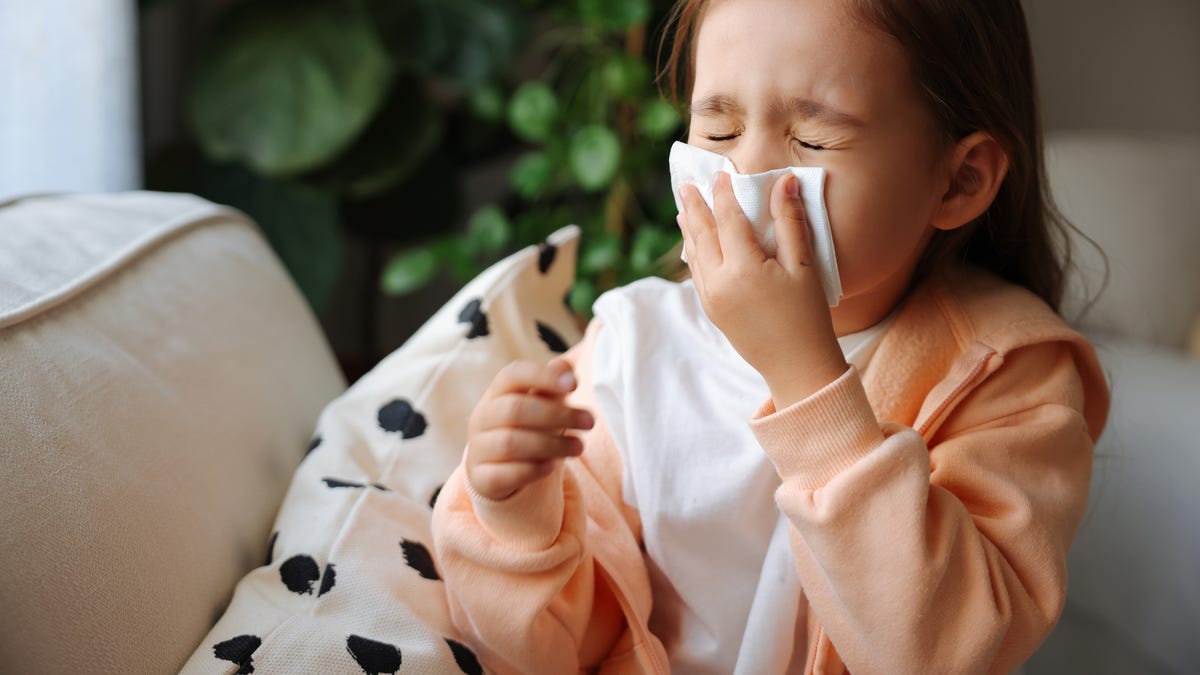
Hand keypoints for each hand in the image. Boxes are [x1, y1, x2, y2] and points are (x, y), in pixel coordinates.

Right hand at [465, 359, 594, 500]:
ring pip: (511, 443)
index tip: (574, 384)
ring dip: (552, 445)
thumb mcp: (541, 404)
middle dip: (557, 415)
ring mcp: (479, 448)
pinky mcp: (482, 478)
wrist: (500, 469)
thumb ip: (552, 384)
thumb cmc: (527, 428)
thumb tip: (564, 368)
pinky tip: (551, 466)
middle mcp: (482, 417)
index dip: (543, 376)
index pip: (513, 375)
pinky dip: (532, 469)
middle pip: (515, 410)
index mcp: (497, 392)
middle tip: (590, 421)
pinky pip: (505, 474)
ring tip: (579, 447)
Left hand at [678, 171, 847, 406]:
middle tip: (686, 183)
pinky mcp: (711, 311)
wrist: (796, 367)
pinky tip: (695, 243)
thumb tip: (784, 181)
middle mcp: (719, 283)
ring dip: (689, 228)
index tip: (720, 173)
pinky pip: (696, 274)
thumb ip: (790, 222)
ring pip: (694, 255)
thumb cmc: (807, 316)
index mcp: (743, 269)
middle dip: (695, 206)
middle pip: (702, 234)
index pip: (728, 219)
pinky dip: (694, 253)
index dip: (724, 194)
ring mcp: (711, 299)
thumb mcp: (804, 266)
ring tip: (684, 208)